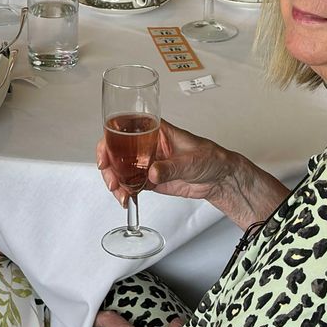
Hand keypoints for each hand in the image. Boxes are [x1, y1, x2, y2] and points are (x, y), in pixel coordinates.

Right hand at [95, 120, 233, 208]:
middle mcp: (147, 145)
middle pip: (117, 150)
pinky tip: (126, 198)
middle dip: (109, 165)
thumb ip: (171, 167)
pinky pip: (131, 184)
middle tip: (112, 180)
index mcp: (156, 130)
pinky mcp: (150, 180)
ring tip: (120, 194)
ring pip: (121, 169)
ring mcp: (147, 163)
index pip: (126, 127)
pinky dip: (125, 192)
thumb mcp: (191, 160)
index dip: (110, 137)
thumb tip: (152, 172)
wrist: (220, 179)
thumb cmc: (210, 158)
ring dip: (115, 181)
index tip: (106, 152)